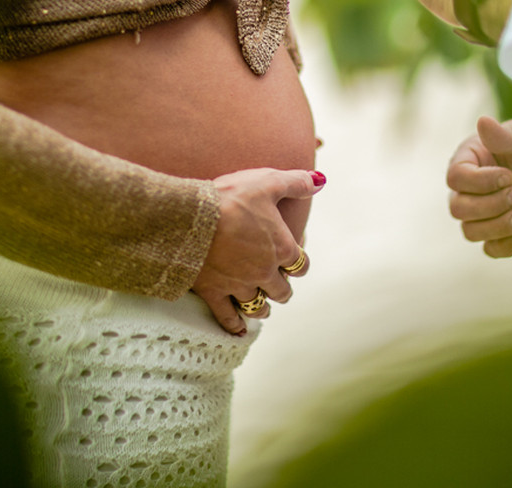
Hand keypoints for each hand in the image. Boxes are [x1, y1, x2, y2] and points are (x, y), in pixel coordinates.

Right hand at [193, 168, 323, 334]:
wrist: (191, 218)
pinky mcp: (214, 293)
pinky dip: (234, 325)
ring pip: (258, 306)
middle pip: (281, 290)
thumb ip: (296, 183)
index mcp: (281, 247)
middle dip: (282, 289)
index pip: (300, 263)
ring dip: (262, 307)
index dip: (299, 264)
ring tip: (262, 308)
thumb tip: (320, 181)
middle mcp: (264, 271)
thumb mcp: (267, 182)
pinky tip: (239, 331)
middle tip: (279, 288)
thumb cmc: (231, 197)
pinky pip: (227, 317)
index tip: (295, 263)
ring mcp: (239, 285)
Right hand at [447, 114, 511, 257]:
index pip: (455, 177)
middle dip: (489, 207)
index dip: (480, 182)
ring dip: (498, 228)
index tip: (511, 176)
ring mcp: (486, 208)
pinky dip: (506, 245)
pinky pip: (490, 249)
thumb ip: (507, 135)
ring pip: (470, 231)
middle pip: (458, 208)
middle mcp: (472, 184)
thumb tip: (482, 122)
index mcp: (472, 156)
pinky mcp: (503, 228)